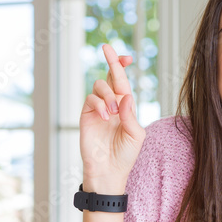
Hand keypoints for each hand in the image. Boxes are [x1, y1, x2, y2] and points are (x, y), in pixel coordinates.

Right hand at [80, 44, 144, 192]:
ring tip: (113, 112)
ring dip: (107, 94)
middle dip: (111, 62)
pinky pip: (90, 99)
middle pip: (110, 76)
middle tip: (108, 50)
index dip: (123, 67)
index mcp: (125, 107)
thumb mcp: (135, 135)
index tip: (126, 56)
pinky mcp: (86, 116)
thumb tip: (125, 95)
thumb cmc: (125, 155)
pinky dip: (99, 104)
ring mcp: (98, 109)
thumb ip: (130, 115)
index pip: (124, 82)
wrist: (108, 171)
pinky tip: (105, 116)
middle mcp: (111, 104)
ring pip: (100, 85)